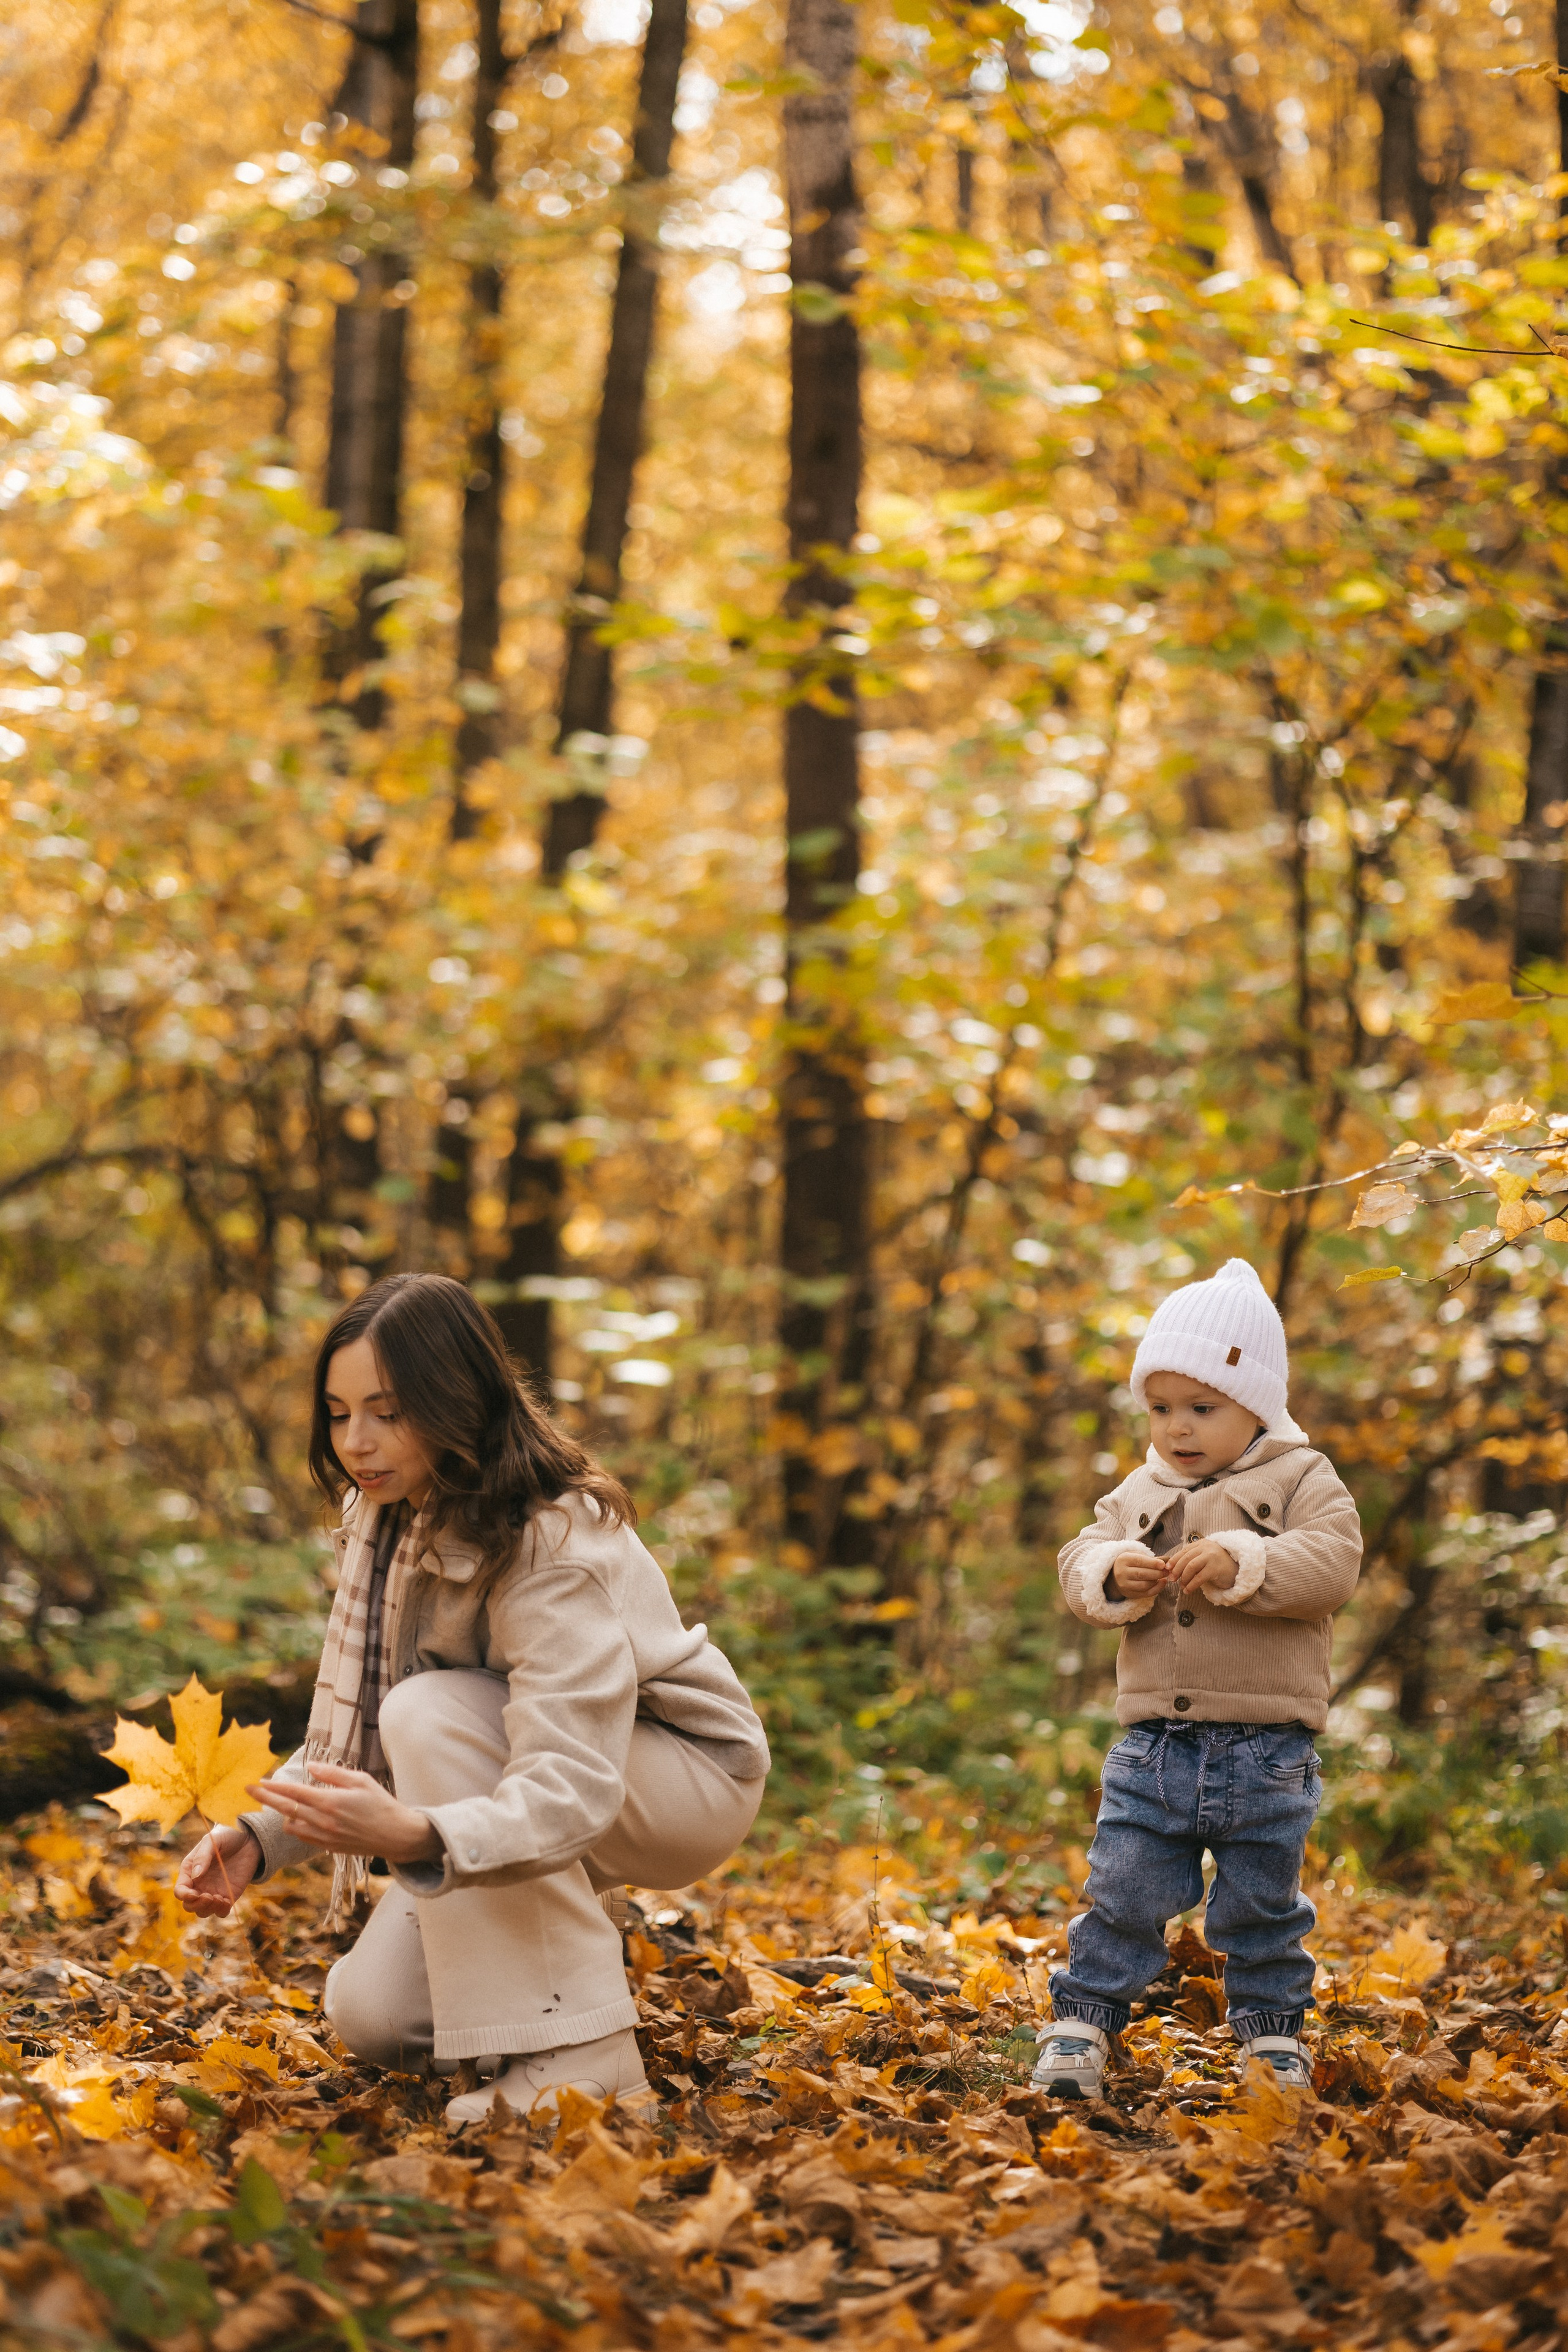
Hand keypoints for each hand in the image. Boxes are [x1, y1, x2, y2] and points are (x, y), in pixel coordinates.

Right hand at [176, 1823, 260, 1917]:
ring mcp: (213, 1891)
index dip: (184, 1896)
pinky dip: (221, 1911)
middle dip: (196, 1905)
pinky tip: (226, 1901)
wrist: (248, 1837)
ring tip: (219, 1898)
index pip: (180, 1891)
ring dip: (208, 1909)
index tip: (194, 1894)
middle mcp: (199, 1884)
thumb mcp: (212, 1840)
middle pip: (189, 1905)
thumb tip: (196, 1876)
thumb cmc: (226, 1835)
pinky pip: (221, 1912)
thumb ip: (203, 1856)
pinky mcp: (228, 1895)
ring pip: (203, 1912)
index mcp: (190, 1871)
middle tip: (209, 1896)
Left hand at [246, 1763, 443, 1865]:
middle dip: (265, 1799)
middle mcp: (324, 1821)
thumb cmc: (381, 1803)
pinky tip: (296, 1818)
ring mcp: (325, 1837)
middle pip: (286, 1808)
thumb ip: (334, 1774)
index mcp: (331, 1801)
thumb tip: (312, 1767)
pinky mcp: (329, 1847)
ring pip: (291, 1825)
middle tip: (248, 1791)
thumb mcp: (361, 1780)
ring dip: (282, 1814)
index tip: (259, 1781)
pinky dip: (295, 1826)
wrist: (395, 1836)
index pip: (295, 1792)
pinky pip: (303, 1837)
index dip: (275, 1786)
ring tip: (279, 1803)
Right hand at [1107, 1548, 1167, 1600]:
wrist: (1116, 1574)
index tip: (1163, 1564)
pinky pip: (1145, 1593)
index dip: (1152, 1563)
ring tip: (1164, 1576)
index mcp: (1123, 1559)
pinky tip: (1162, 1583)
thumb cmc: (1131, 1562)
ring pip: (1144, 1585)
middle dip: (1157, 1573)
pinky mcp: (1129, 1593)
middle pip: (1141, 1574)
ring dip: (1157, 1581)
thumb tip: (1168, 1560)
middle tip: (1167, 1571)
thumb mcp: (1137, 1555)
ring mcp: (1124, 1585)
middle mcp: (1121, 1573)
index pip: (1139, 1561)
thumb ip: (1151, 1558)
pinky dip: (1156, 1589)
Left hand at [1165, 1539, 1238, 1595]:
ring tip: (1181, 1586)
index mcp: (1202, 1544)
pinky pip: (1199, 1577)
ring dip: (1183, 1578)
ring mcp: (1211, 1557)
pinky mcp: (1216, 1568)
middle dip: (1176, 1570)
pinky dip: (1191, 1585)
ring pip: (1191, 1567)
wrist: (1238, 1571)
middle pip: (1186, 1558)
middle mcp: (1206, 1547)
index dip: (1174, 1560)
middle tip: (1171, 1579)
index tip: (1167, 1569)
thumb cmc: (1219, 1566)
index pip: (1184, 1551)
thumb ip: (1192, 1559)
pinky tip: (1188, 1591)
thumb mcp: (1205, 1558)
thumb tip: (1172, 1568)